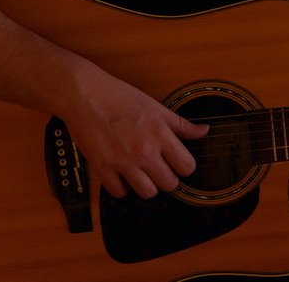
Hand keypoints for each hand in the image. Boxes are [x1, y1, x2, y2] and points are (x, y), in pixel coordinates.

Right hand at [61, 66, 208, 198]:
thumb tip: (204, 131)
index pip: (187, 167)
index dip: (185, 166)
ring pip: (148, 193)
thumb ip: (181, 124)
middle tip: (160, 167)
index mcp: (160, 134)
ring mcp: (122, 162)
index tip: (178, 162)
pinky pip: (119, 193)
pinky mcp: (102, 168)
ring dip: (147, 185)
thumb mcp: (155, 107)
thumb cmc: (119, 97)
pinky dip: (123, 187)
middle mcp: (144, 151)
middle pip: (170, 184)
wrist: (84, 95)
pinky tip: (123, 174)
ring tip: (142, 172)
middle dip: (167, 177)